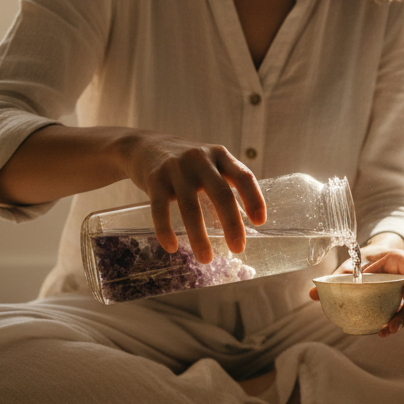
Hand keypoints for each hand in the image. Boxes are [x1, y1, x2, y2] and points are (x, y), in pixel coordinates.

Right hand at [122, 133, 265, 262]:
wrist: (143, 145)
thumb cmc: (185, 163)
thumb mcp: (209, 163)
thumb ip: (225, 183)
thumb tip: (240, 224)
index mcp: (220, 156)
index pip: (244, 176)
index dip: (255, 199)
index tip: (260, 222)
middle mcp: (200, 159)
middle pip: (221, 194)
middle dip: (232, 224)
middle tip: (238, 248)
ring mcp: (176, 168)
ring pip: (190, 207)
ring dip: (199, 237)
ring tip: (205, 258)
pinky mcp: (154, 179)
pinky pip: (160, 210)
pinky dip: (166, 231)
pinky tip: (172, 247)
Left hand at [309, 233, 403, 336]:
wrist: (375, 261)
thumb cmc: (367, 260)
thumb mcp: (354, 264)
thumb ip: (337, 277)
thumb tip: (311, 294)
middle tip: (392, 325)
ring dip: (400, 322)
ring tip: (386, 332)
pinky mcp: (402, 306)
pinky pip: (400, 315)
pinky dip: (391, 323)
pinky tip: (380, 332)